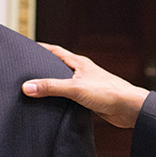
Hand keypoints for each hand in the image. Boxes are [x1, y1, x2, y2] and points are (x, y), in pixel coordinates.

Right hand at [23, 45, 148, 128]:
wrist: (129, 109)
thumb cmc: (109, 93)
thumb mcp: (75, 89)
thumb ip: (51, 87)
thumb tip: (27, 87)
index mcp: (79, 63)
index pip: (55, 51)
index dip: (41, 48)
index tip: (26, 47)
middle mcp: (82, 72)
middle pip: (58, 66)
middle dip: (43, 68)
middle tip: (26, 70)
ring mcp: (86, 85)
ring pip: (64, 83)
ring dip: (52, 85)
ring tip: (35, 88)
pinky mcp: (89, 99)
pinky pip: (70, 97)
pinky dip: (60, 99)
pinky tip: (53, 105)